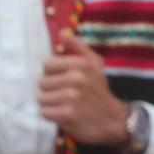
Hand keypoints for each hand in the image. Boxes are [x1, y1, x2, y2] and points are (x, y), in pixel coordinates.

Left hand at [39, 31, 129, 146]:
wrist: (112, 120)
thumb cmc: (98, 90)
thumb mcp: (94, 65)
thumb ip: (77, 47)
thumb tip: (62, 32)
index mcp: (81, 64)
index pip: (47, 65)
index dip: (53, 74)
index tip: (66, 80)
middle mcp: (76, 78)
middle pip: (42, 82)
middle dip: (51, 90)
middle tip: (68, 95)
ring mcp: (72, 96)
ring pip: (41, 98)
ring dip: (51, 104)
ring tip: (67, 105)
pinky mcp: (67, 114)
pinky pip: (44, 112)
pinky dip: (52, 116)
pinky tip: (65, 114)